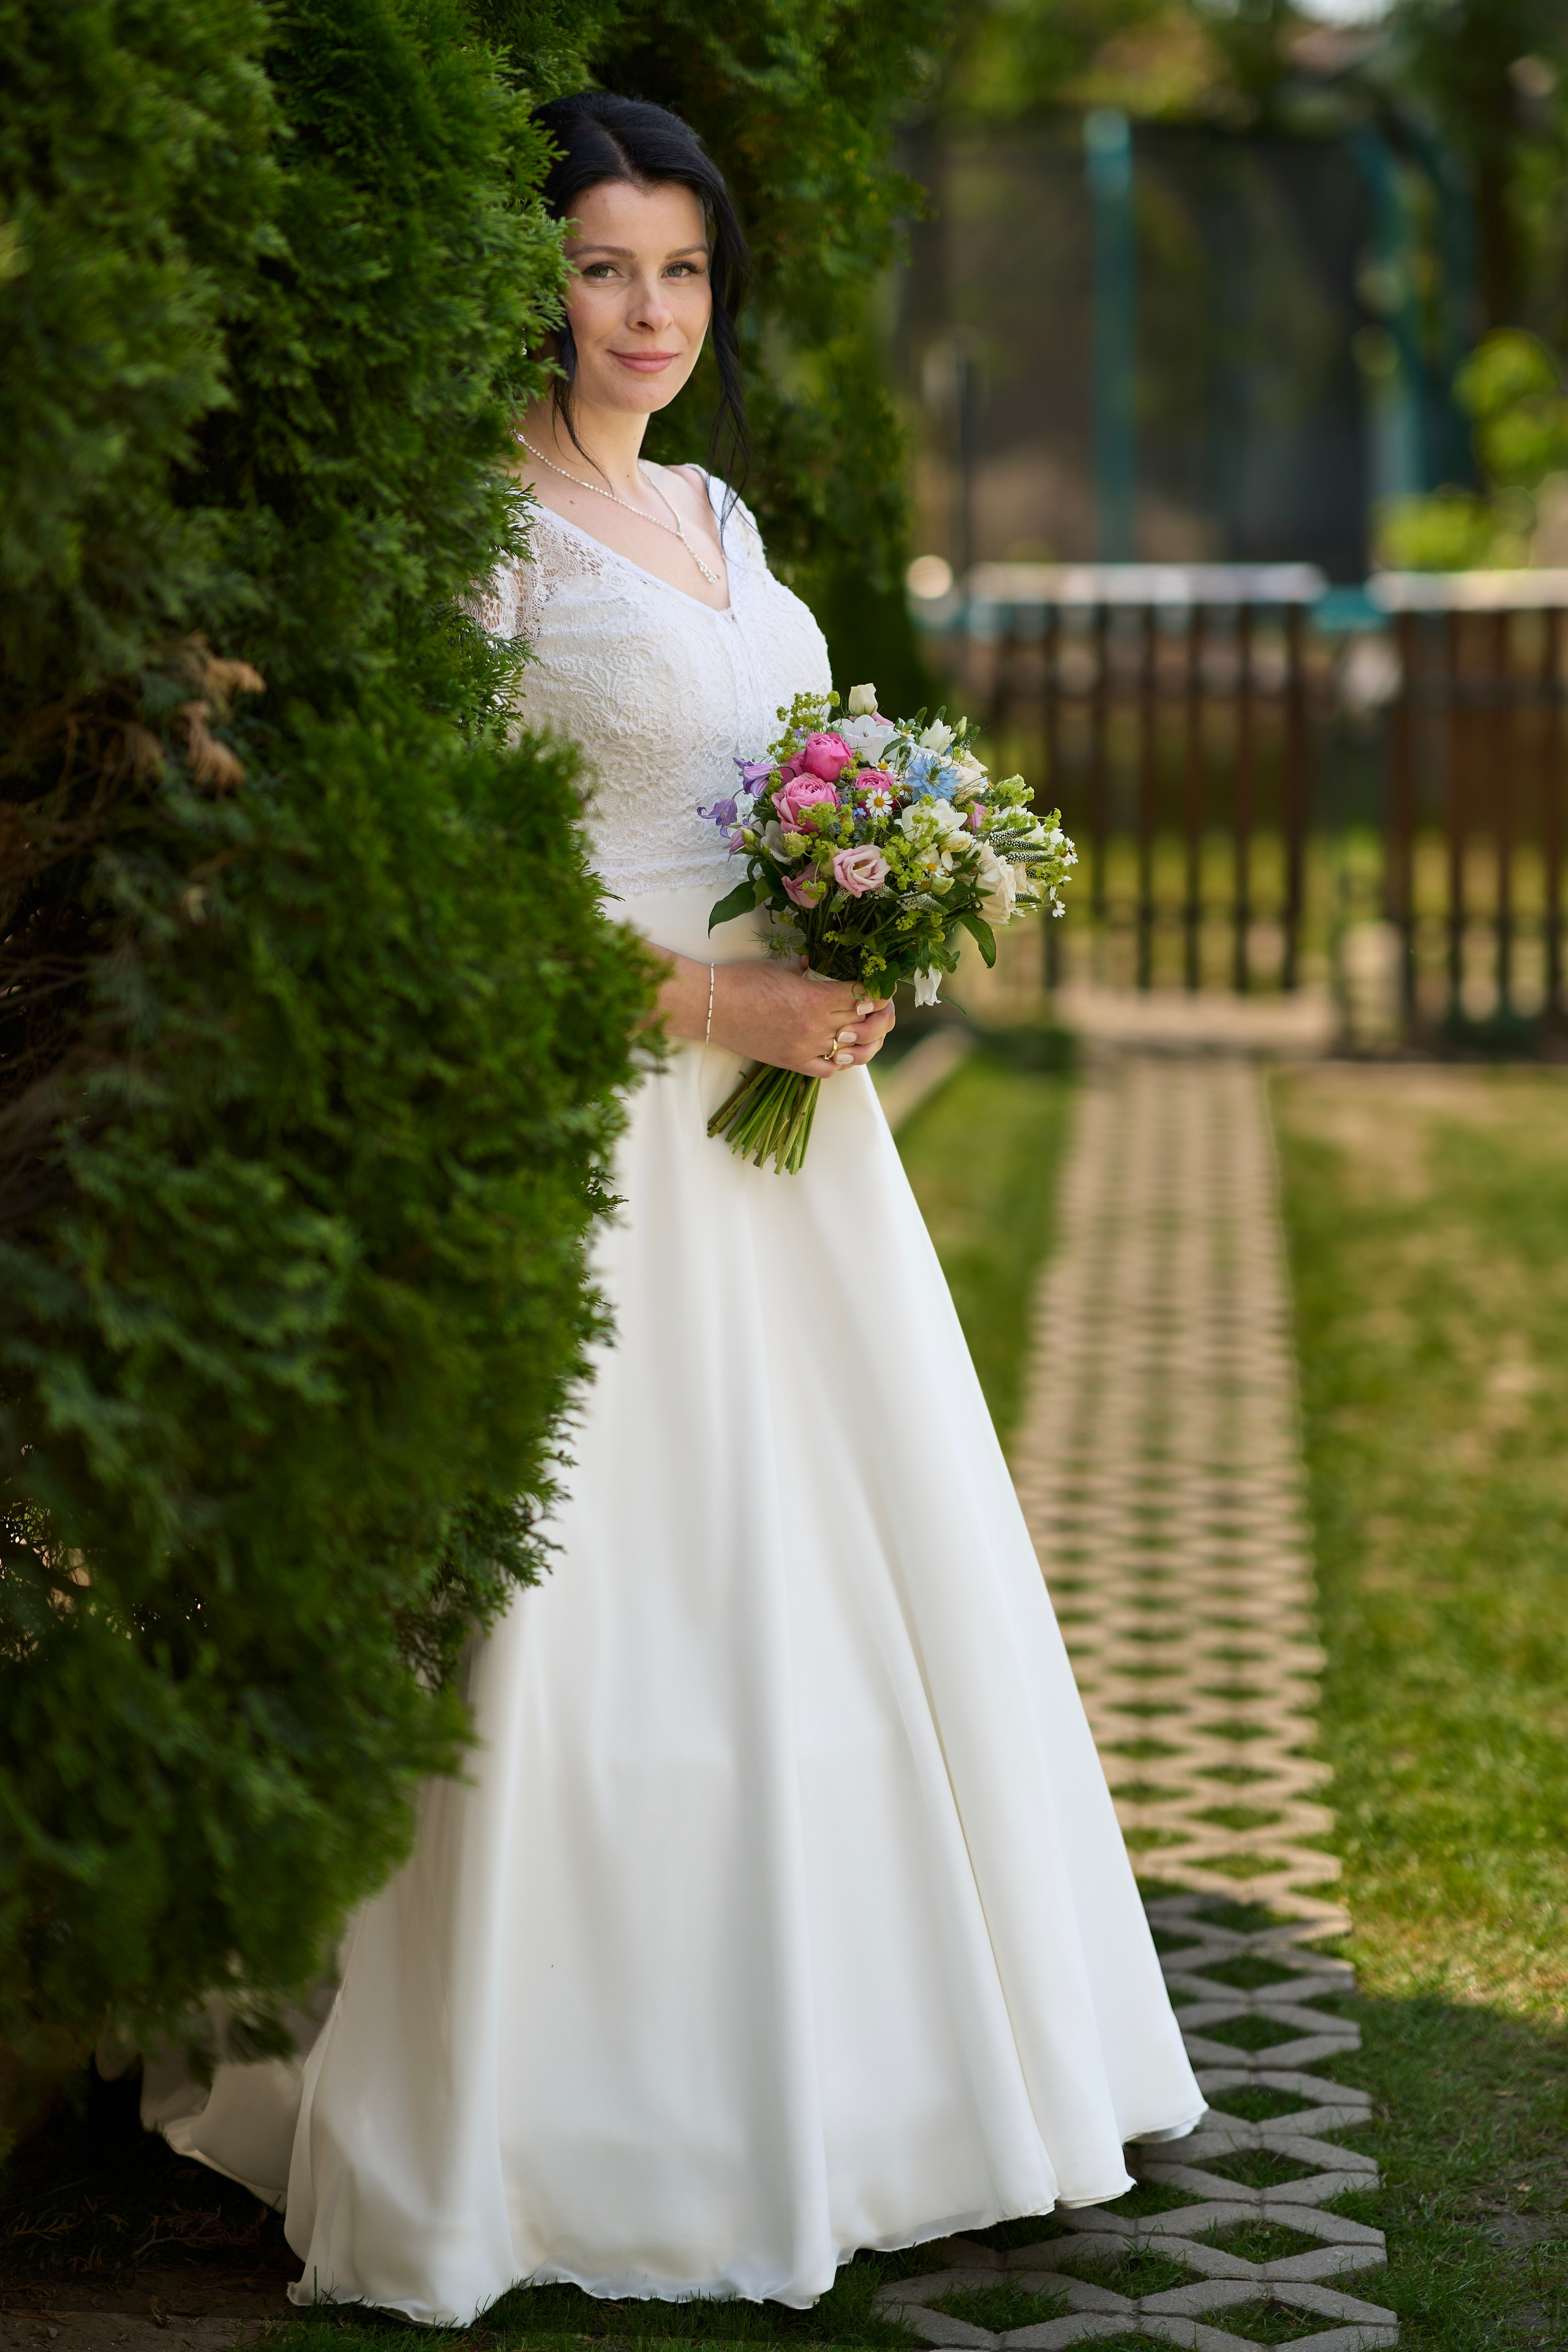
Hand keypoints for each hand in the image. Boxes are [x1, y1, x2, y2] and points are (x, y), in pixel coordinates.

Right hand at [658, 953, 894, 1076]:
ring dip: (869, 1043)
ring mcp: (806, 1048)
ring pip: (855, 1053)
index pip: (866, 997)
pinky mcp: (792, 1063)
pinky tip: (841, 1051)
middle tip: (882, 1008)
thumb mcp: (783, 967)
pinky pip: (828, 1070)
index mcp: (817, 998)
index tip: (881, 986)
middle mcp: (817, 1027)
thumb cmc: (743, 980)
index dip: (879, 991)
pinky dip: (840, 1062)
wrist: (711, 1007)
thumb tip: (822, 965)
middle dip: (881, 1015)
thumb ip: (811, 971)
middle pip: (868, 1025)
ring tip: (870, 1033)